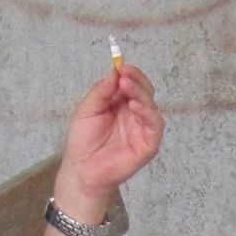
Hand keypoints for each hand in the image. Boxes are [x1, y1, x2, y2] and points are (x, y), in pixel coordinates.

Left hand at [54, 61, 162, 217]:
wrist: (81, 169)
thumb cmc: (83, 141)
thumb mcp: (87, 110)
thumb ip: (101, 92)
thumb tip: (115, 73)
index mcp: (121, 104)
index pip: (132, 84)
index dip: (129, 74)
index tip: (122, 66)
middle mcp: (134, 115)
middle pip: (144, 92)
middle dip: (136, 80)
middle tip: (125, 74)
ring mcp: (143, 129)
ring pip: (151, 106)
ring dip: (141, 93)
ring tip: (127, 86)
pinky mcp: (148, 144)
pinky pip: (154, 125)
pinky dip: (148, 113)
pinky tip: (135, 105)